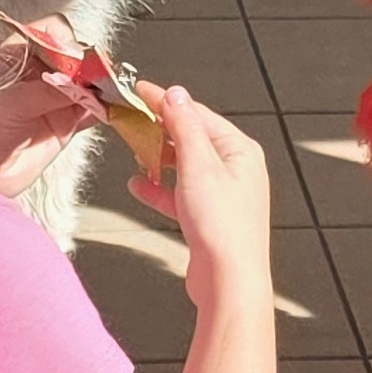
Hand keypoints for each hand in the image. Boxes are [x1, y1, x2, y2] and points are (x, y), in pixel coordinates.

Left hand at [0, 48, 97, 199]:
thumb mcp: (11, 104)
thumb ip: (48, 90)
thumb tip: (82, 80)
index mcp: (17, 56)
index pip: (50, 32)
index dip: (66, 40)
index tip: (74, 57)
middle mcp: (38, 74)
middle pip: (75, 56)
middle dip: (90, 63)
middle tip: (99, 75)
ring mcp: (54, 100)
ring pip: (87, 83)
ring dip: (102, 85)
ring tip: (111, 90)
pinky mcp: (65, 126)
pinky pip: (92, 111)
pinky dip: (104, 109)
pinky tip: (111, 108)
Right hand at [130, 85, 270, 311]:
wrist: (228, 280)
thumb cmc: (222, 226)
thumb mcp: (198, 166)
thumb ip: (185, 127)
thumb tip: (176, 94)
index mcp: (240, 150)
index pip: (198, 114)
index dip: (166, 101)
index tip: (139, 92)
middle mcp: (235, 169)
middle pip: (192, 138)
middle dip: (160, 130)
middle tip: (131, 121)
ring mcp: (222, 194)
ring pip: (184, 166)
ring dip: (159, 158)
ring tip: (135, 152)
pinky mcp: (208, 217)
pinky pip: (179, 194)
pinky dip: (159, 188)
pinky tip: (139, 185)